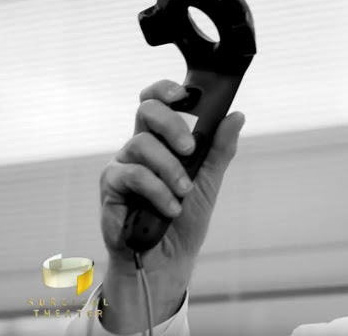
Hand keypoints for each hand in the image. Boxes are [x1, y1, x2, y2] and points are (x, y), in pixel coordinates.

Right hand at [98, 80, 244, 332]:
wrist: (169, 257)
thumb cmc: (186, 218)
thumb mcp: (210, 180)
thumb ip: (219, 148)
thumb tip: (236, 116)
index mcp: (163, 139)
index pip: (157, 100)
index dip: (166, 90)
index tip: (184, 95)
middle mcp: (141, 145)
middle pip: (146, 110)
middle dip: (172, 124)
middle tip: (190, 149)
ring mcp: (124, 163)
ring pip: (142, 144)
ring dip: (170, 169)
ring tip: (184, 193)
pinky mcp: (111, 185)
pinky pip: (132, 174)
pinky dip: (157, 190)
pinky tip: (170, 207)